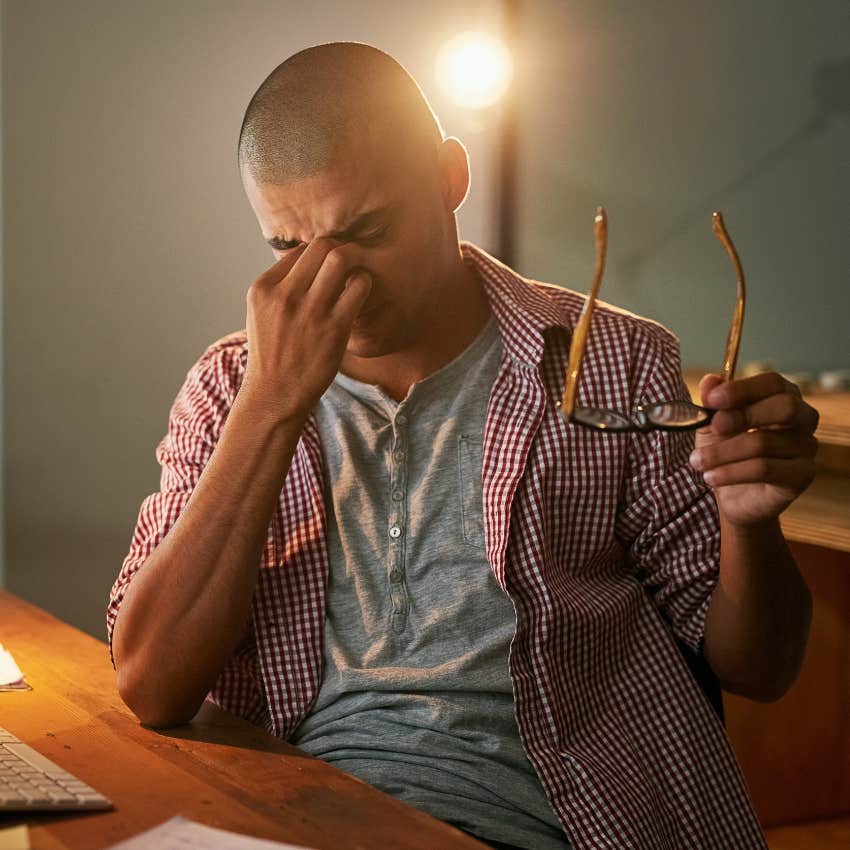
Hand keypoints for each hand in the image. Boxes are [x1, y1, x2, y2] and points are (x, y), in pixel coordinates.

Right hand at [239, 238, 371, 421]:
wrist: (274, 394)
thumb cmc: (272, 354)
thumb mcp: (260, 314)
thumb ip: (279, 288)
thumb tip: (306, 262)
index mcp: (263, 289)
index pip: (298, 250)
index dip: (317, 253)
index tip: (328, 264)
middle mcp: (284, 296)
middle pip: (321, 246)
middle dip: (339, 249)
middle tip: (347, 263)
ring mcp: (309, 311)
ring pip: (341, 259)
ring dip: (354, 263)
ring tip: (354, 276)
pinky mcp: (334, 328)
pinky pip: (359, 287)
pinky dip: (364, 283)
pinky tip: (361, 294)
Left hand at [688, 372, 818, 527]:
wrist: (730, 495)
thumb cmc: (726, 450)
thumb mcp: (712, 423)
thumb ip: (712, 400)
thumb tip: (711, 382)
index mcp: (784, 396)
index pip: (773, 382)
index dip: (742, 389)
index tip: (711, 399)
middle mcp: (804, 418)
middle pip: (785, 407)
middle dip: (742, 416)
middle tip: (713, 427)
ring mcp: (807, 447)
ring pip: (764, 443)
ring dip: (723, 452)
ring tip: (697, 461)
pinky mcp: (802, 475)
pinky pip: (765, 469)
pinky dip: (732, 472)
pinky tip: (711, 477)